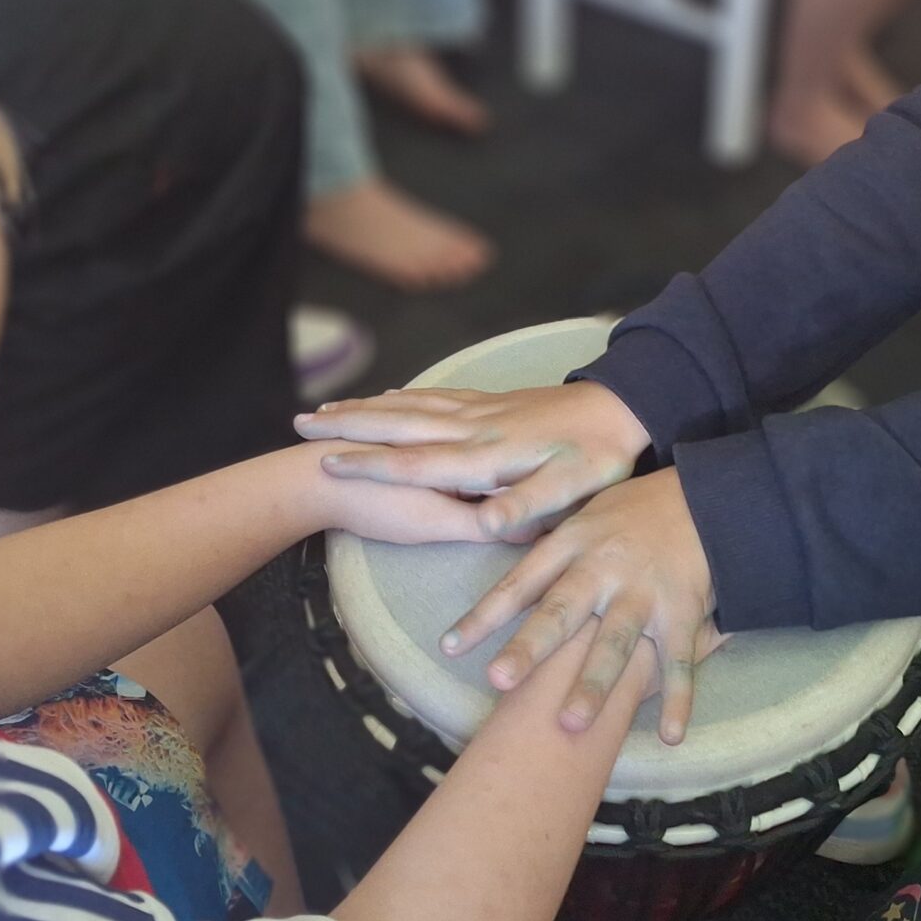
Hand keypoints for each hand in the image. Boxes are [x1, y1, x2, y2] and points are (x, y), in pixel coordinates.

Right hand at [298, 381, 652, 539]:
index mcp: (484, 456)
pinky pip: (434, 396)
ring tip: (324, 411)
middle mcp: (472, 429)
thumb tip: (487, 524)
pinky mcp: (491, 401)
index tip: (321, 460)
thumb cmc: (596, 455)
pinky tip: (389, 395)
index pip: (412, 461)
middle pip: (397, 424)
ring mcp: (479, 410)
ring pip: (410, 406)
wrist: (622, 404)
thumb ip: (524, 506)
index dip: (365, 462)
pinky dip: (402, 396)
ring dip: (365, 408)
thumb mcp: (568, 488)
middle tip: (298, 424)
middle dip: (346, 425)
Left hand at [439, 470, 720, 742]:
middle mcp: (602, 569)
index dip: (483, 615)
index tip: (449, 647)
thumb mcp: (582, 517)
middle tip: (500, 681)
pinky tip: (669, 736)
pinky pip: (679, 660)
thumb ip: (547, 553)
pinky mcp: (682, 610)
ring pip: (615, 642)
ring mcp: (643, 592)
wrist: (702, 499)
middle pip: (560, 612)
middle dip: (530, 648)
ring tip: (573, 726)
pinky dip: (677, 699)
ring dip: (594, 684)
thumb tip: (496, 575)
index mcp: (571, 544)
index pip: (518, 583)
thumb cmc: (631, 513)